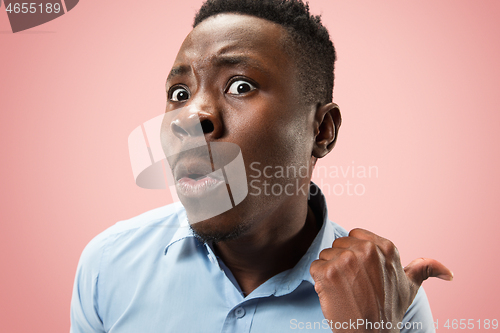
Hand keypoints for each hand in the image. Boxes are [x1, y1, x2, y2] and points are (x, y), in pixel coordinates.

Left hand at [310, 228, 452, 331]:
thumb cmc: (389, 311)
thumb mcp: (410, 287)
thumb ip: (425, 270)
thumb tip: (449, 274)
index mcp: (384, 246)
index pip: (354, 235)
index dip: (354, 254)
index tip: (363, 273)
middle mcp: (366, 249)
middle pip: (338, 244)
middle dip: (341, 262)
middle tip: (354, 285)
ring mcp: (346, 260)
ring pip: (325, 255)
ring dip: (330, 272)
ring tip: (346, 290)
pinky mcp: (328, 273)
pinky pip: (315, 267)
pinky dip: (319, 281)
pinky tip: (334, 294)